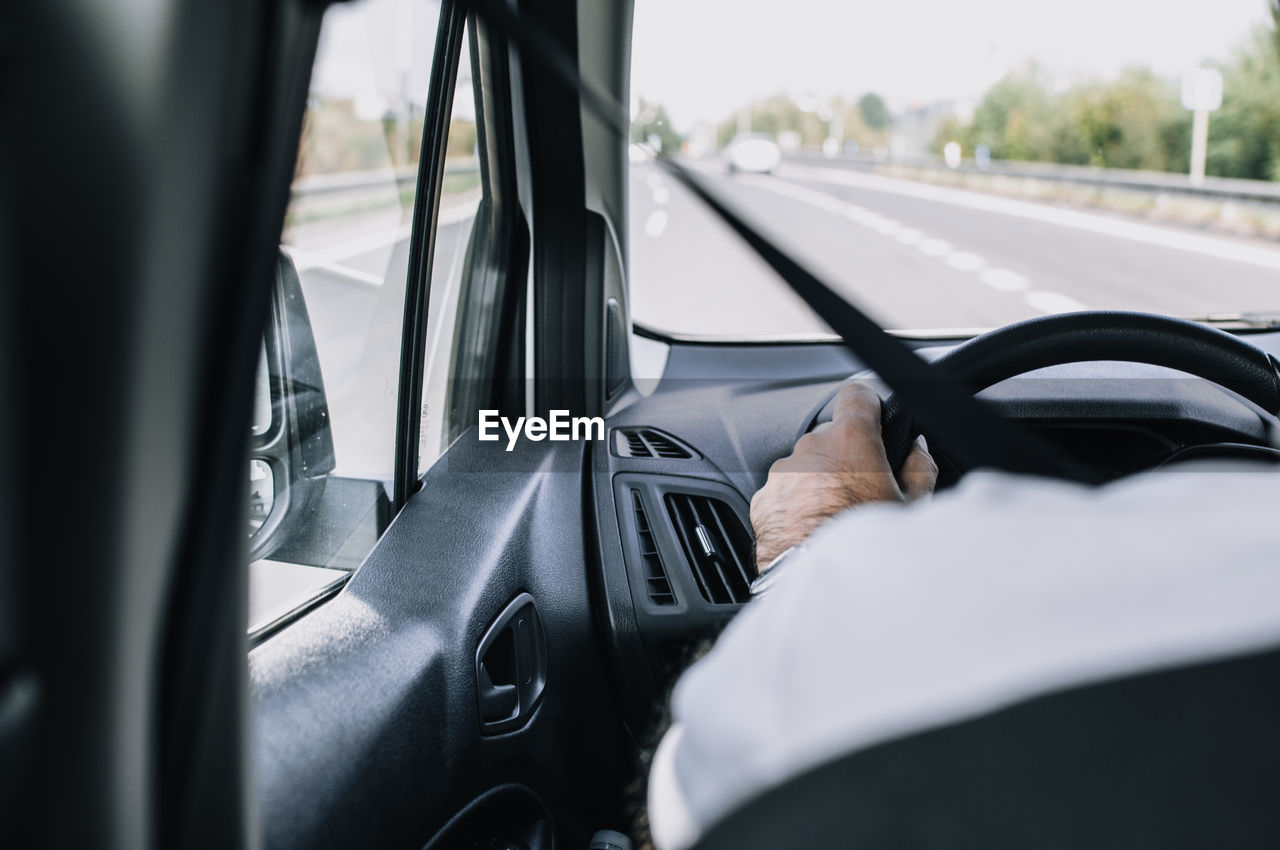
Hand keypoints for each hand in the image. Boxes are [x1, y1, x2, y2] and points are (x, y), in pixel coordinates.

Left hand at [750, 383, 937, 571]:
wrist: (824, 585)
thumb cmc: (869, 548)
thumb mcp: (913, 507)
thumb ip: (920, 467)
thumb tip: (918, 449)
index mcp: (850, 440)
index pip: (857, 395)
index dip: (868, 405)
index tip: (874, 417)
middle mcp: (810, 450)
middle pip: (831, 438)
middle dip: (846, 458)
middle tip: (864, 491)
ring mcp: (782, 475)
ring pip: (806, 467)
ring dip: (820, 483)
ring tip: (837, 519)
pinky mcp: (763, 501)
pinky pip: (784, 494)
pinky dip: (797, 506)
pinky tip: (814, 531)